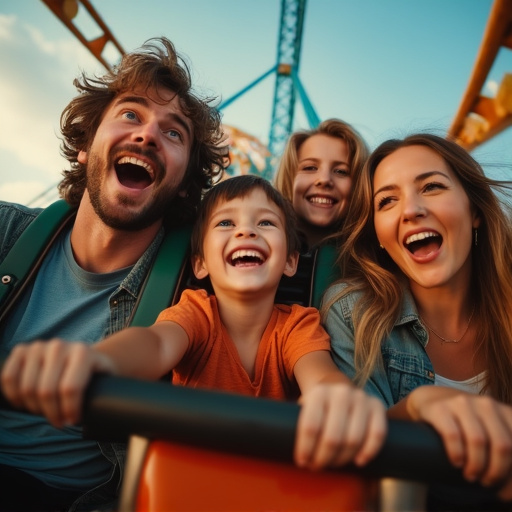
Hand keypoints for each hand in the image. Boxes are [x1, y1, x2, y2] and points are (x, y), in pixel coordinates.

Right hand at [1, 339, 115, 427]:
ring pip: (27, 388)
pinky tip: (26, 402)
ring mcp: (40, 346)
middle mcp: (60, 345)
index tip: (73, 421)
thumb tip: (115, 412)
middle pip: (46, 391)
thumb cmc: (96, 373)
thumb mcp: (107, 380)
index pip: (70, 388)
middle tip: (59, 420)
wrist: (83, 355)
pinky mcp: (23, 349)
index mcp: (83, 352)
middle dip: (52, 414)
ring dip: (34, 408)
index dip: (69, 411)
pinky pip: (8, 377)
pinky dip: (14, 395)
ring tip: (46, 411)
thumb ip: (110, 393)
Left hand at [294, 382, 386, 469]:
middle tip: (317, 467)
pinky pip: (377, 434)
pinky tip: (358, 462)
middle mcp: (341, 392)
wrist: (338, 389)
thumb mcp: (304, 408)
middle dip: (323, 458)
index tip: (302, 462)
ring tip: (333, 464)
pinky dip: (368, 451)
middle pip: (332, 437)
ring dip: (343, 459)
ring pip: (353, 439)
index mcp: (319, 392)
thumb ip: (295, 423)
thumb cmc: (318, 407)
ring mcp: (361, 398)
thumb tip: (281, 449)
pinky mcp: (378, 405)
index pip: (310, 426)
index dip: (306, 449)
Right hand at [406, 386, 511, 499]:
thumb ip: (505, 452)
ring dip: (476, 466)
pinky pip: (452, 435)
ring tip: (471, 476)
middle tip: (486, 482)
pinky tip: (456, 462)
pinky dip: (457, 453)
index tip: (504, 489)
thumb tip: (509, 492)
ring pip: (478, 441)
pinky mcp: (441, 408)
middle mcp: (487, 405)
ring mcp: (463, 403)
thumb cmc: (469, 426)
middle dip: (496, 471)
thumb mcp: (492, 433)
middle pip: (502, 445)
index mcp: (506, 412)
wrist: (434, 400)